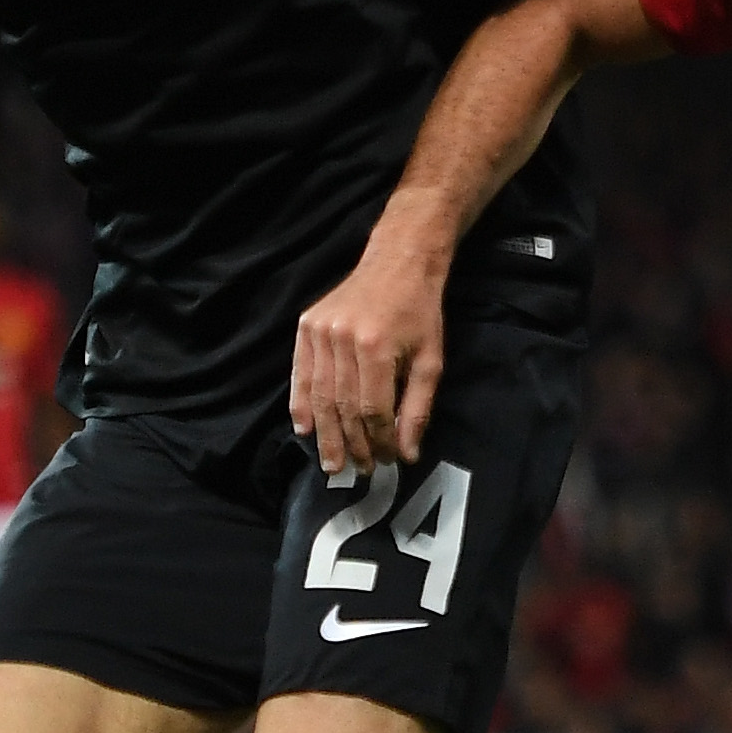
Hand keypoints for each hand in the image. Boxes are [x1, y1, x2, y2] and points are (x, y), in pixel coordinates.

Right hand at [291, 230, 448, 474]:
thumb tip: (406, 454)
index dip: (380, 441)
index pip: (373, 410)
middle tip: (360, 470)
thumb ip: (418, 409)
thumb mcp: (431, 360)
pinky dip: (300, 404)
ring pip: (320, 395)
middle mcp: (343, 340)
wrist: (397, 262)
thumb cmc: (419, 312)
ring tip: (332, 463)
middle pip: (344, 407)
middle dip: (353, 444)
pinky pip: (301, 373)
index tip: (388, 460)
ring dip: (325, 434)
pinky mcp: (307, 325)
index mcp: (376, 347)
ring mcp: (320, 331)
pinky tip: (305, 429)